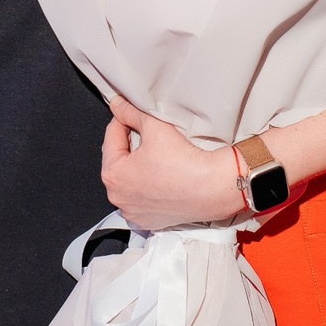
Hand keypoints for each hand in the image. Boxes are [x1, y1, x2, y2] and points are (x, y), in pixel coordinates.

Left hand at [101, 96, 244, 228]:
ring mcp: (134, 212)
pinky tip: (163, 176)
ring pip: (131, 180)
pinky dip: (149, 186)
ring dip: (138, 167)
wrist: (213, 188)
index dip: (122, 120)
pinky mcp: (150, 220)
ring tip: (157, 156)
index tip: (131, 114)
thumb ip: (131, 112)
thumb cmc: (185, 164)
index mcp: (113, 175)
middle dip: (130, 146)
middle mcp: (119, 198)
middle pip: (119, 161)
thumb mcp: (154, 126)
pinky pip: (143, 198)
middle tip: (148, 134)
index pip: (111, 137)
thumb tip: (119, 105)